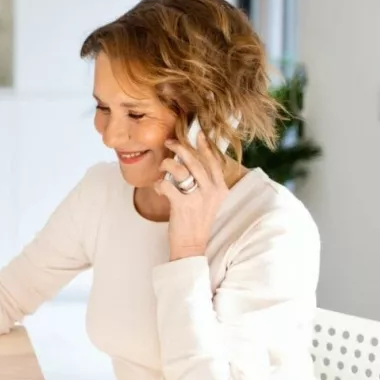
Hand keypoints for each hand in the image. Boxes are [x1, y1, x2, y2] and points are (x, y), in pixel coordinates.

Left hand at [154, 132, 228, 260]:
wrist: (192, 245)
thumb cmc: (197, 220)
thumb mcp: (209, 200)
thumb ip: (205, 182)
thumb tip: (191, 160)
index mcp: (220, 189)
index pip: (214, 162)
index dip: (205, 146)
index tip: (197, 134)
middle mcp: (212, 192)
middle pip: (195, 162)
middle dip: (180, 148)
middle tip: (169, 142)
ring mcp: (198, 198)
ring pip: (181, 170)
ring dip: (168, 164)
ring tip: (163, 166)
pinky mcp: (182, 205)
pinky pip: (167, 185)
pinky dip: (159, 184)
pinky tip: (158, 187)